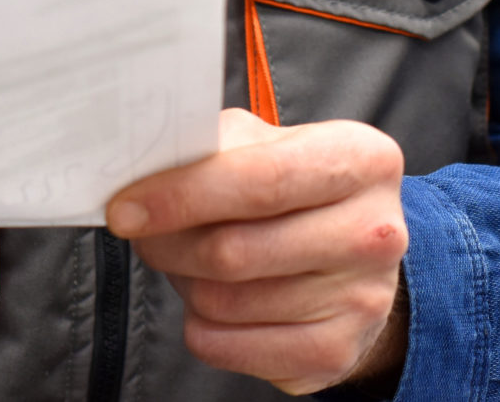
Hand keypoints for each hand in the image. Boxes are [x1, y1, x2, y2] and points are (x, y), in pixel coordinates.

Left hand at [107, 108, 408, 395]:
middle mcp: (374, 231)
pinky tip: (216, 299)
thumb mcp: (275, 145)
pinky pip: (224, 345)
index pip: (261, 181)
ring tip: (194, 262)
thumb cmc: (301, 191)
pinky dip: (200, 323)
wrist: (358, 256)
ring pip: (222, 302)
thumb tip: (149, 164)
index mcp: (362, 160)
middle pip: (233, 250)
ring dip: (185, 282)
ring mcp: (360, 300)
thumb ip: (219, 146)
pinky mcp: (333, 353)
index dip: (182, 196)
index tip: (125, 208)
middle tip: (145, 234)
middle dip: (168, 244)